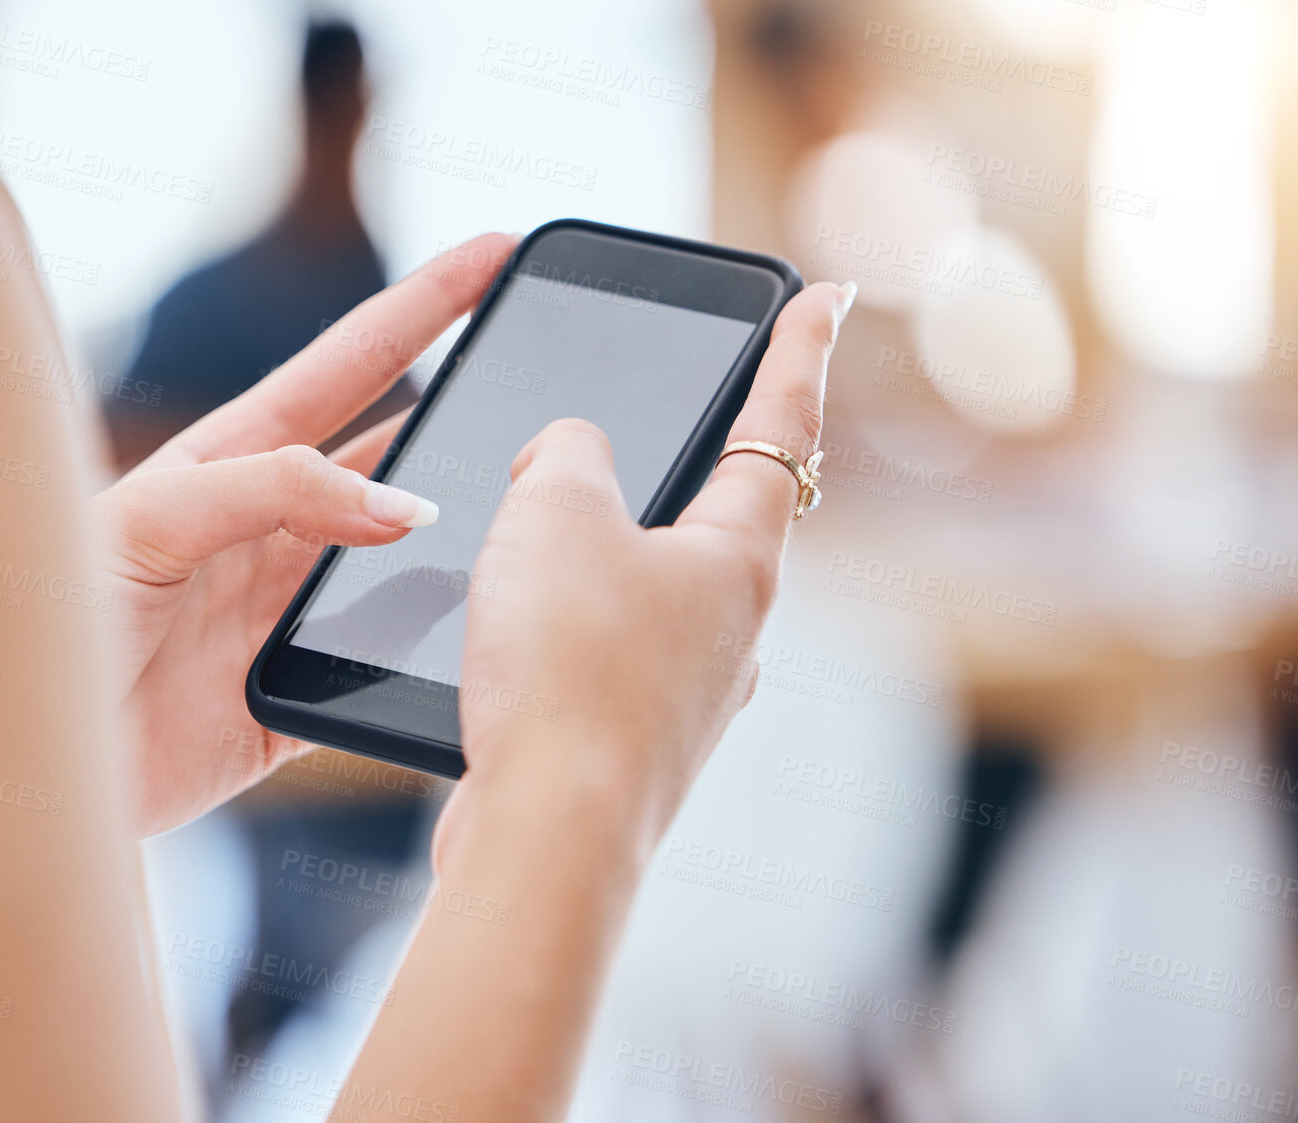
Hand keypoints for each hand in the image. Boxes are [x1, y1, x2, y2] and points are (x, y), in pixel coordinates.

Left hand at [92, 234, 518, 835]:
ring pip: (407, 566)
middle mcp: (269, 531)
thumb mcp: (145, 522)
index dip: (424, 306)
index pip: (350, 365)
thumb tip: (405, 506)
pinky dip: (434, 656)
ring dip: (468, 545)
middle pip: (397, 460)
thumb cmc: (42, 620)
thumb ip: (272, 490)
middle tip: (553, 386)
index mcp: (229, 465)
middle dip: (471, 418)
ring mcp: (286, 615)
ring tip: (540, 517)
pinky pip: (383, 671)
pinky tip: (482, 643)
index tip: (495, 253)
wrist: (8, 762)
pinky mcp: (297, 699)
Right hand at [437, 280, 855, 866]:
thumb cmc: (565, 672)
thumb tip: (565, 458)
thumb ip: (565, 454)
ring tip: (542, 528)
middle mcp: (733, 627)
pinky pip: (609, 649)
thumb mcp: (553, 513)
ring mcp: (689, 691)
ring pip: (659, 587)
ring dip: (612, 548)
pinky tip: (517, 625)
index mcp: (739, 558)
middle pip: (725, 512)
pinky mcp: (633, 739)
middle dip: (695, 457)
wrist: (546, 831)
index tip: (829, 294)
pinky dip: (571, 618)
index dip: (799, 347)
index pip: (783, 424)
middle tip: (672, 413)